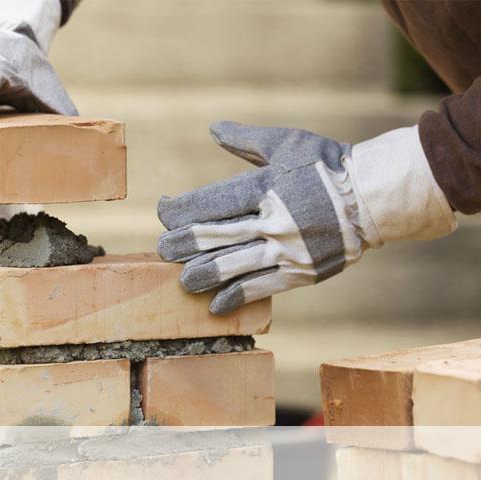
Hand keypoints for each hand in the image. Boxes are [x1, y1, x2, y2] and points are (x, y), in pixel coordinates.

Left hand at [157, 121, 456, 314]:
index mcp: (267, 186)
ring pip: (233, 266)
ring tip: (183, 281)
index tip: (163, 211)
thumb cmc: (326, 165)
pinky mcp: (300, 273)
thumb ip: (246, 140)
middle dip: (182, 244)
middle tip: (162, 250)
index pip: (211, 202)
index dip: (179, 209)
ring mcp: (287, 249)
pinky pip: (262, 288)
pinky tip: (216, 304)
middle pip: (215, 236)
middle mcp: (273, 219)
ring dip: (202, 275)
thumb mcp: (286, 143)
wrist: (374, 198)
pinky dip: (236, 297)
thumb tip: (212, 128)